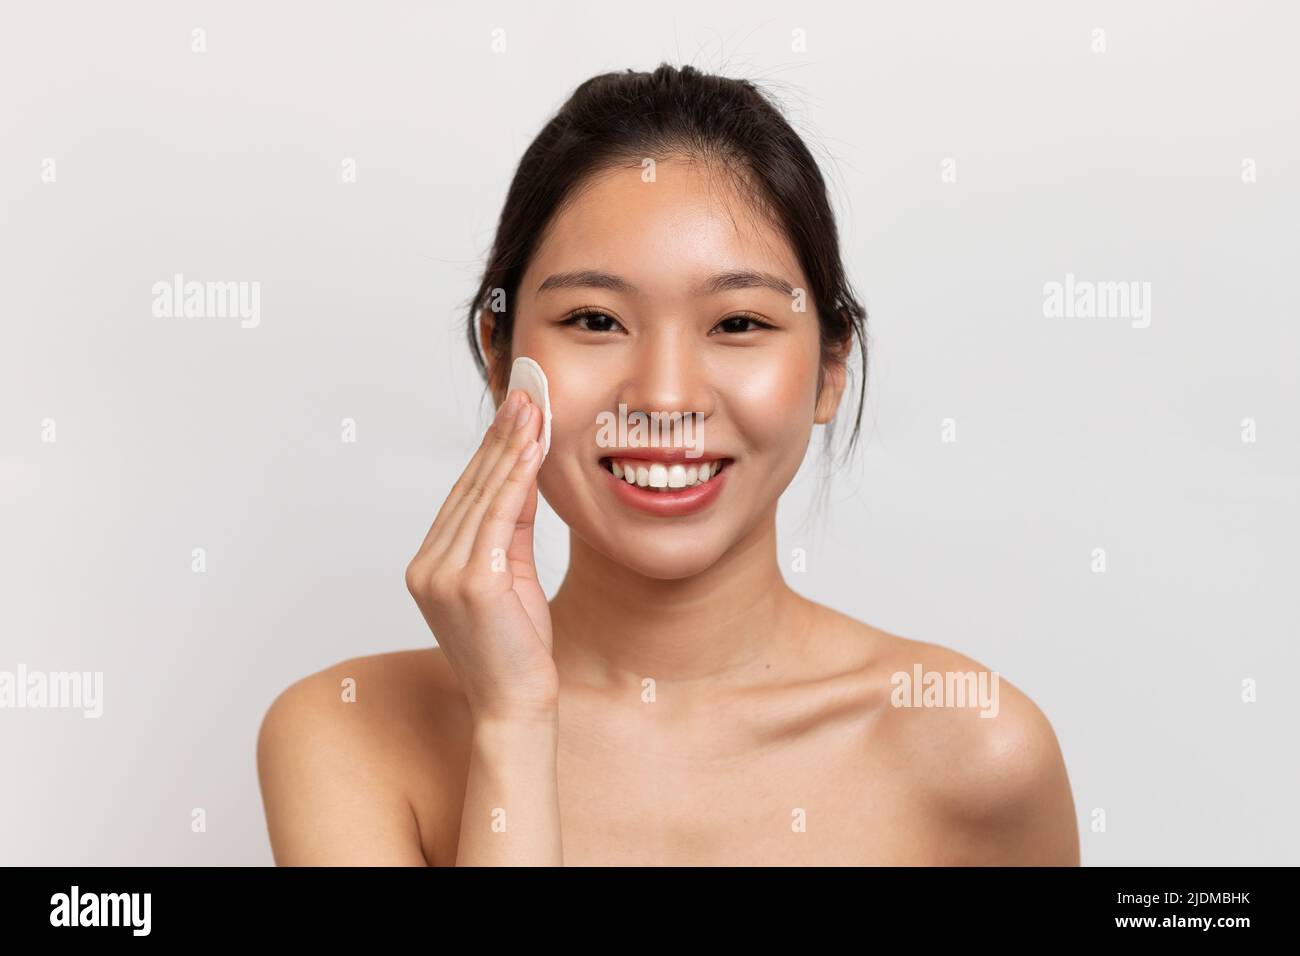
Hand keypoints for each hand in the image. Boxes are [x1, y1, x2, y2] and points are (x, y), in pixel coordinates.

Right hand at [405, 390, 555, 722]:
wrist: (516, 704)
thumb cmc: (517, 649)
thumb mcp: (511, 575)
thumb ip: (511, 527)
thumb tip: (522, 474)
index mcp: (429, 565)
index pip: (463, 496)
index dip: (490, 451)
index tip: (514, 413)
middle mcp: (427, 565)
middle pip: (470, 488)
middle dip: (501, 438)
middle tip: (525, 394)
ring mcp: (443, 574)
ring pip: (483, 496)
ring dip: (511, 447)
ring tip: (533, 408)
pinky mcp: (469, 582)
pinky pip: (497, 517)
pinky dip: (516, 478)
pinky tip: (531, 448)